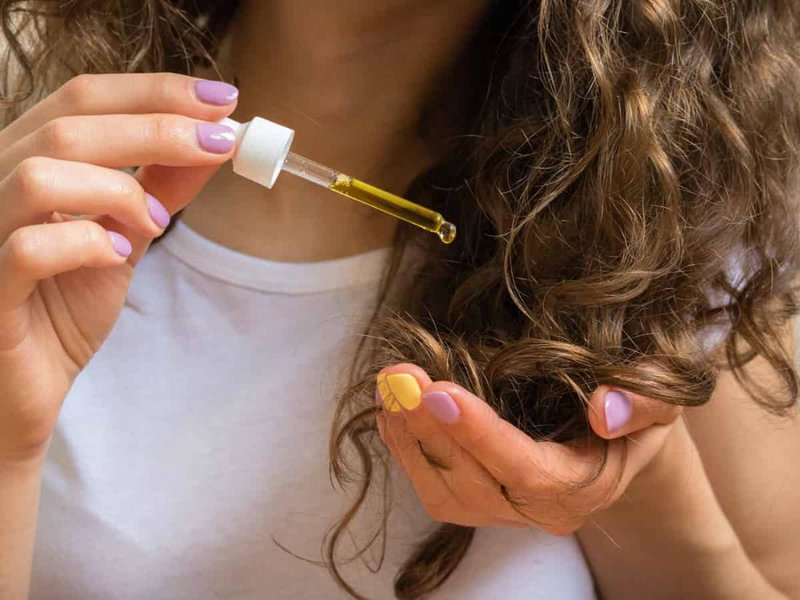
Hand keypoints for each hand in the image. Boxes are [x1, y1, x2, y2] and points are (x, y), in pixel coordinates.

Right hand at [0, 73, 238, 460]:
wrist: (21, 389)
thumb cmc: (60, 311)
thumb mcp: (122, 238)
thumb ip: (157, 189)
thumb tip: (212, 143)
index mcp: (23, 161)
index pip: (82, 98)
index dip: (155, 91)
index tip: (222, 100)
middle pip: (69, 125)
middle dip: (158, 126)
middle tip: (220, 144)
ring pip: (41, 175)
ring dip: (119, 191)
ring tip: (152, 223)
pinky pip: (27, 248)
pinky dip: (88, 244)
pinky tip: (116, 256)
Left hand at [375, 363, 681, 531]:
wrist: (619, 438)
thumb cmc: (638, 410)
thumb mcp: (663, 397)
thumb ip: (645, 402)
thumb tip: (603, 408)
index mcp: (586, 487)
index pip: (526, 472)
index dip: (479, 435)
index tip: (438, 392)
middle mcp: (541, 511)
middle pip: (474, 483)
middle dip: (429, 429)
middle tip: (398, 376)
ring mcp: (505, 511)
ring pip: (444, 492)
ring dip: (409, 438)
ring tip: (389, 386)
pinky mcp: (478, 500)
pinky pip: (432, 486)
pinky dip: (405, 448)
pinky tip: (391, 409)